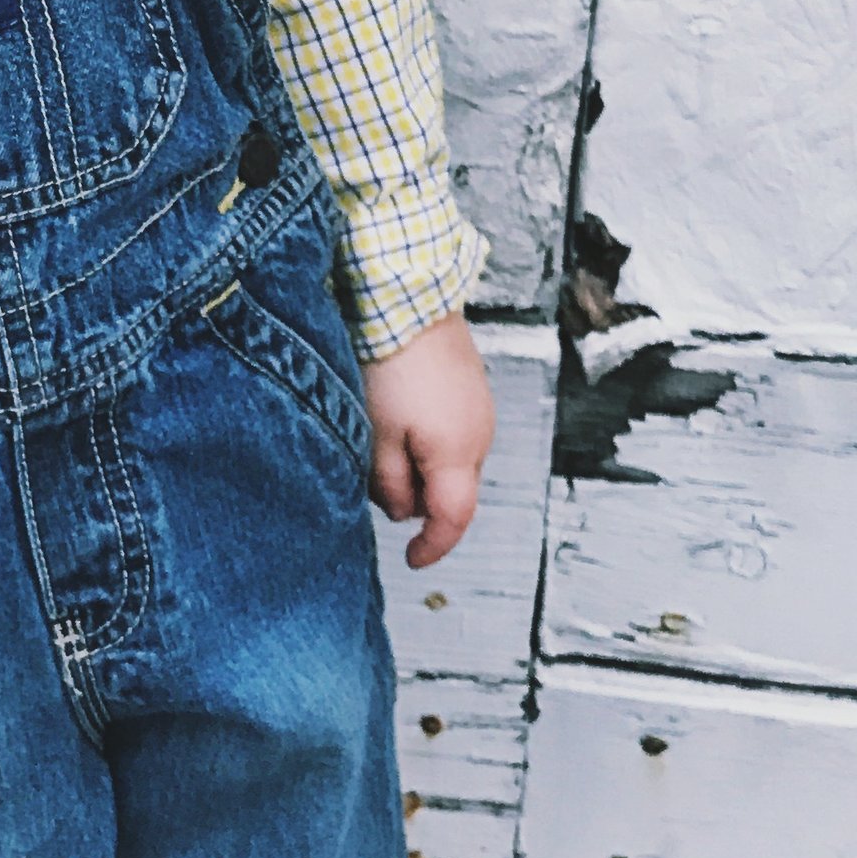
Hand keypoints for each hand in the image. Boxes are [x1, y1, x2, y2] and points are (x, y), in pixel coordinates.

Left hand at [362, 310, 494, 569]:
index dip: (433, 547)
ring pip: (453, 464)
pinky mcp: (472, 390)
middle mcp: (480, 436)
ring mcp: (480, 411)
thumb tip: (401, 511)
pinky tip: (399, 418)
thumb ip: (389, 482)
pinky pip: (455, 435)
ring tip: (383, 439)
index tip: (413, 559)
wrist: (410, 298)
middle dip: (418, 500)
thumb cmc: (391, 360)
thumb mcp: (377, 433)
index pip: (453, 520)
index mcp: (458, 454)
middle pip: (453, 493)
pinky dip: (429, 443)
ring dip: (422, 468)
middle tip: (377, 482)